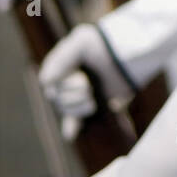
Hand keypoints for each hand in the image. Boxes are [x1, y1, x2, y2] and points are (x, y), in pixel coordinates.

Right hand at [39, 24, 133, 140]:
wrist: (131, 56)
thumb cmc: (106, 45)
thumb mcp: (82, 41)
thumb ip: (62, 59)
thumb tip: (45, 81)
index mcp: (60, 62)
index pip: (48, 81)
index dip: (64, 84)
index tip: (83, 79)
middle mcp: (66, 78)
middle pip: (57, 98)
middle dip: (74, 95)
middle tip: (89, 86)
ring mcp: (78, 92)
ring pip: (66, 109)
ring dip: (78, 107)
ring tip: (92, 101)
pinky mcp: (91, 104)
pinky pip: (75, 119)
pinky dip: (71, 126)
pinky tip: (70, 135)